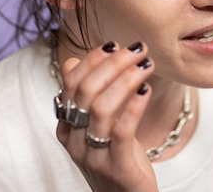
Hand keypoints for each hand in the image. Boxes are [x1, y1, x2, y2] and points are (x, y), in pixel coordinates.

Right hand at [56, 41, 157, 191]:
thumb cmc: (116, 159)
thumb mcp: (96, 126)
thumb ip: (85, 96)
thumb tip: (71, 61)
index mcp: (65, 127)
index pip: (71, 83)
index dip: (92, 60)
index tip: (114, 44)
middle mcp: (73, 141)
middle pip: (86, 91)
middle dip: (113, 64)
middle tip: (137, 49)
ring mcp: (92, 156)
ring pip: (101, 108)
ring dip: (126, 79)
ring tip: (146, 64)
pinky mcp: (116, 168)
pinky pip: (121, 132)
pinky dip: (134, 106)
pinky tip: (147, 90)